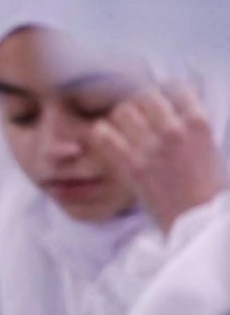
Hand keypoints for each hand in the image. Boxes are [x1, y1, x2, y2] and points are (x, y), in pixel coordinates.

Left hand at [90, 83, 225, 233]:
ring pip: (122, 110)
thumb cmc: (208, 190)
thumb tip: (189, 92)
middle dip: (142, 102)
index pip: (177, 88)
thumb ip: (194, 123)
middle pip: (146, 95)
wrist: (200, 225)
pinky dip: (103, 133)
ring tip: (125, 126)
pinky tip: (109, 138)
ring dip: (122, 116)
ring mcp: (151, 147)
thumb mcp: (211, 149)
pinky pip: (104, 134)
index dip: (167, 91)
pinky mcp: (131, 165)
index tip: (162, 98)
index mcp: (199, 125)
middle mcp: (174, 131)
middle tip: (140, 113)